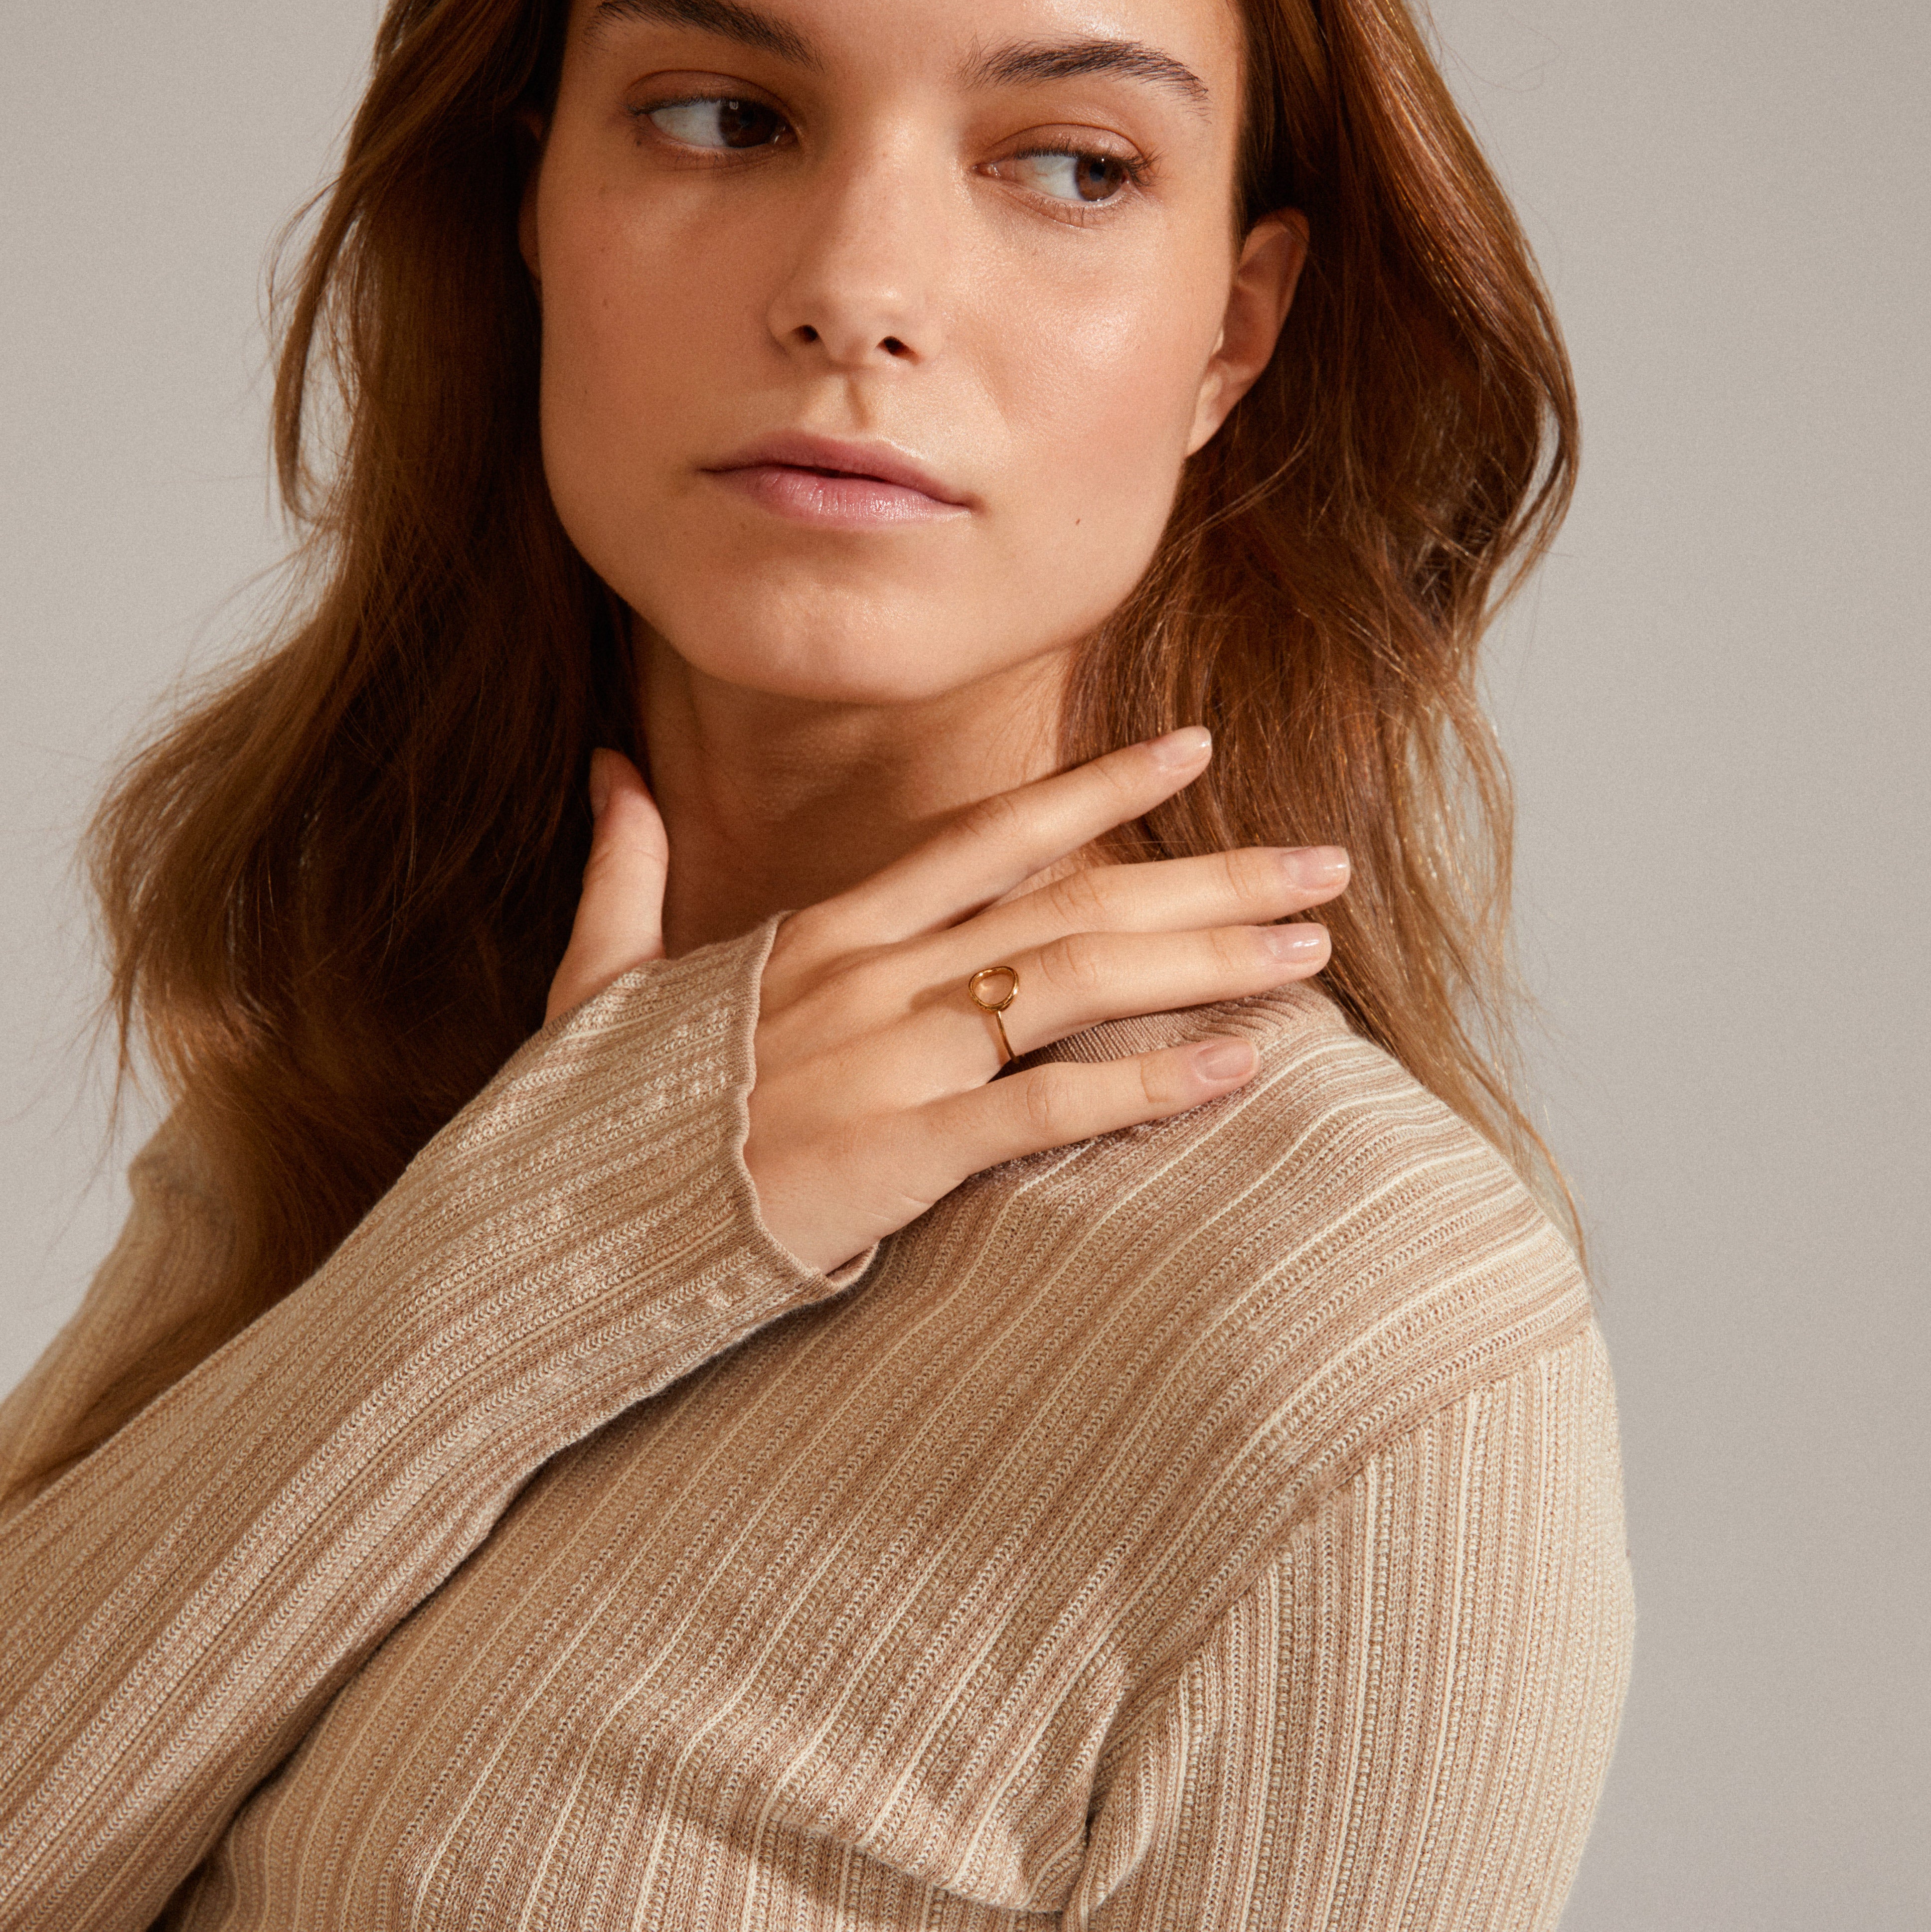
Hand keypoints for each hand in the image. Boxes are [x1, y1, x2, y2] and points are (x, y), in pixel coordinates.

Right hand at [547, 732, 1351, 1277]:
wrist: (559, 1230)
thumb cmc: (589, 1113)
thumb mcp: (597, 975)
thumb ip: (627, 865)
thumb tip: (613, 770)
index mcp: (821, 932)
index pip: (988, 832)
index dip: (1099, 787)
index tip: (1195, 748)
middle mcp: (872, 977)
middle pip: (1072, 903)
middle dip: (1208, 877)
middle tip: (1322, 865)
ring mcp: (890, 1060)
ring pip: (1078, 985)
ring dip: (1207, 964)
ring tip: (1311, 951)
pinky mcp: (900, 1153)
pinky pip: (1049, 1108)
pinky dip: (1148, 1085)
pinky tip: (1240, 1068)